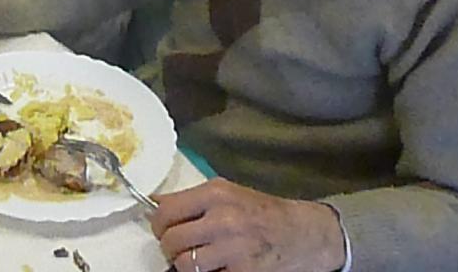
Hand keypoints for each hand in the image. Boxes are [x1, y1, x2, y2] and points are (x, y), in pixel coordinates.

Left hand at [150, 178, 345, 271]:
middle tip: (180, 248)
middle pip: (171, 240)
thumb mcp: (227, 194)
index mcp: (215, 194)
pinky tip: (219, 267)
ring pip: (185, 264)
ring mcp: (233, 248)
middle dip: (170, 247)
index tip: (163, 229)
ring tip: (199, 259)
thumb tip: (154, 203)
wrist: (303, 234)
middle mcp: (222, 218)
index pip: (166, 211)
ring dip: (186, 265)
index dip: (158, 224)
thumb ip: (192, 199)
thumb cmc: (262, 212)